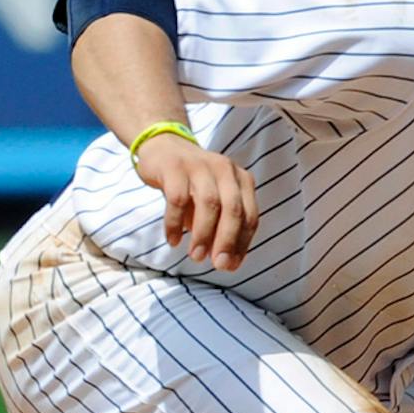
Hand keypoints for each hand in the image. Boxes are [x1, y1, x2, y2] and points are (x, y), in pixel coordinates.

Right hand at [137, 135, 260, 270]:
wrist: (163, 146)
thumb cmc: (194, 182)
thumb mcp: (216, 200)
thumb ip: (224, 227)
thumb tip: (229, 263)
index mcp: (242, 179)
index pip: (250, 216)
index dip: (243, 243)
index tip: (232, 265)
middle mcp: (225, 170)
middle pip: (233, 210)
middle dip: (227, 241)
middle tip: (218, 265)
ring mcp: (200, 166)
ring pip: (208, 204)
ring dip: (204, 235)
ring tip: (196, 256)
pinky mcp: (174, 167)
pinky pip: (177, 200)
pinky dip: (175, 224)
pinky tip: (173, 241)